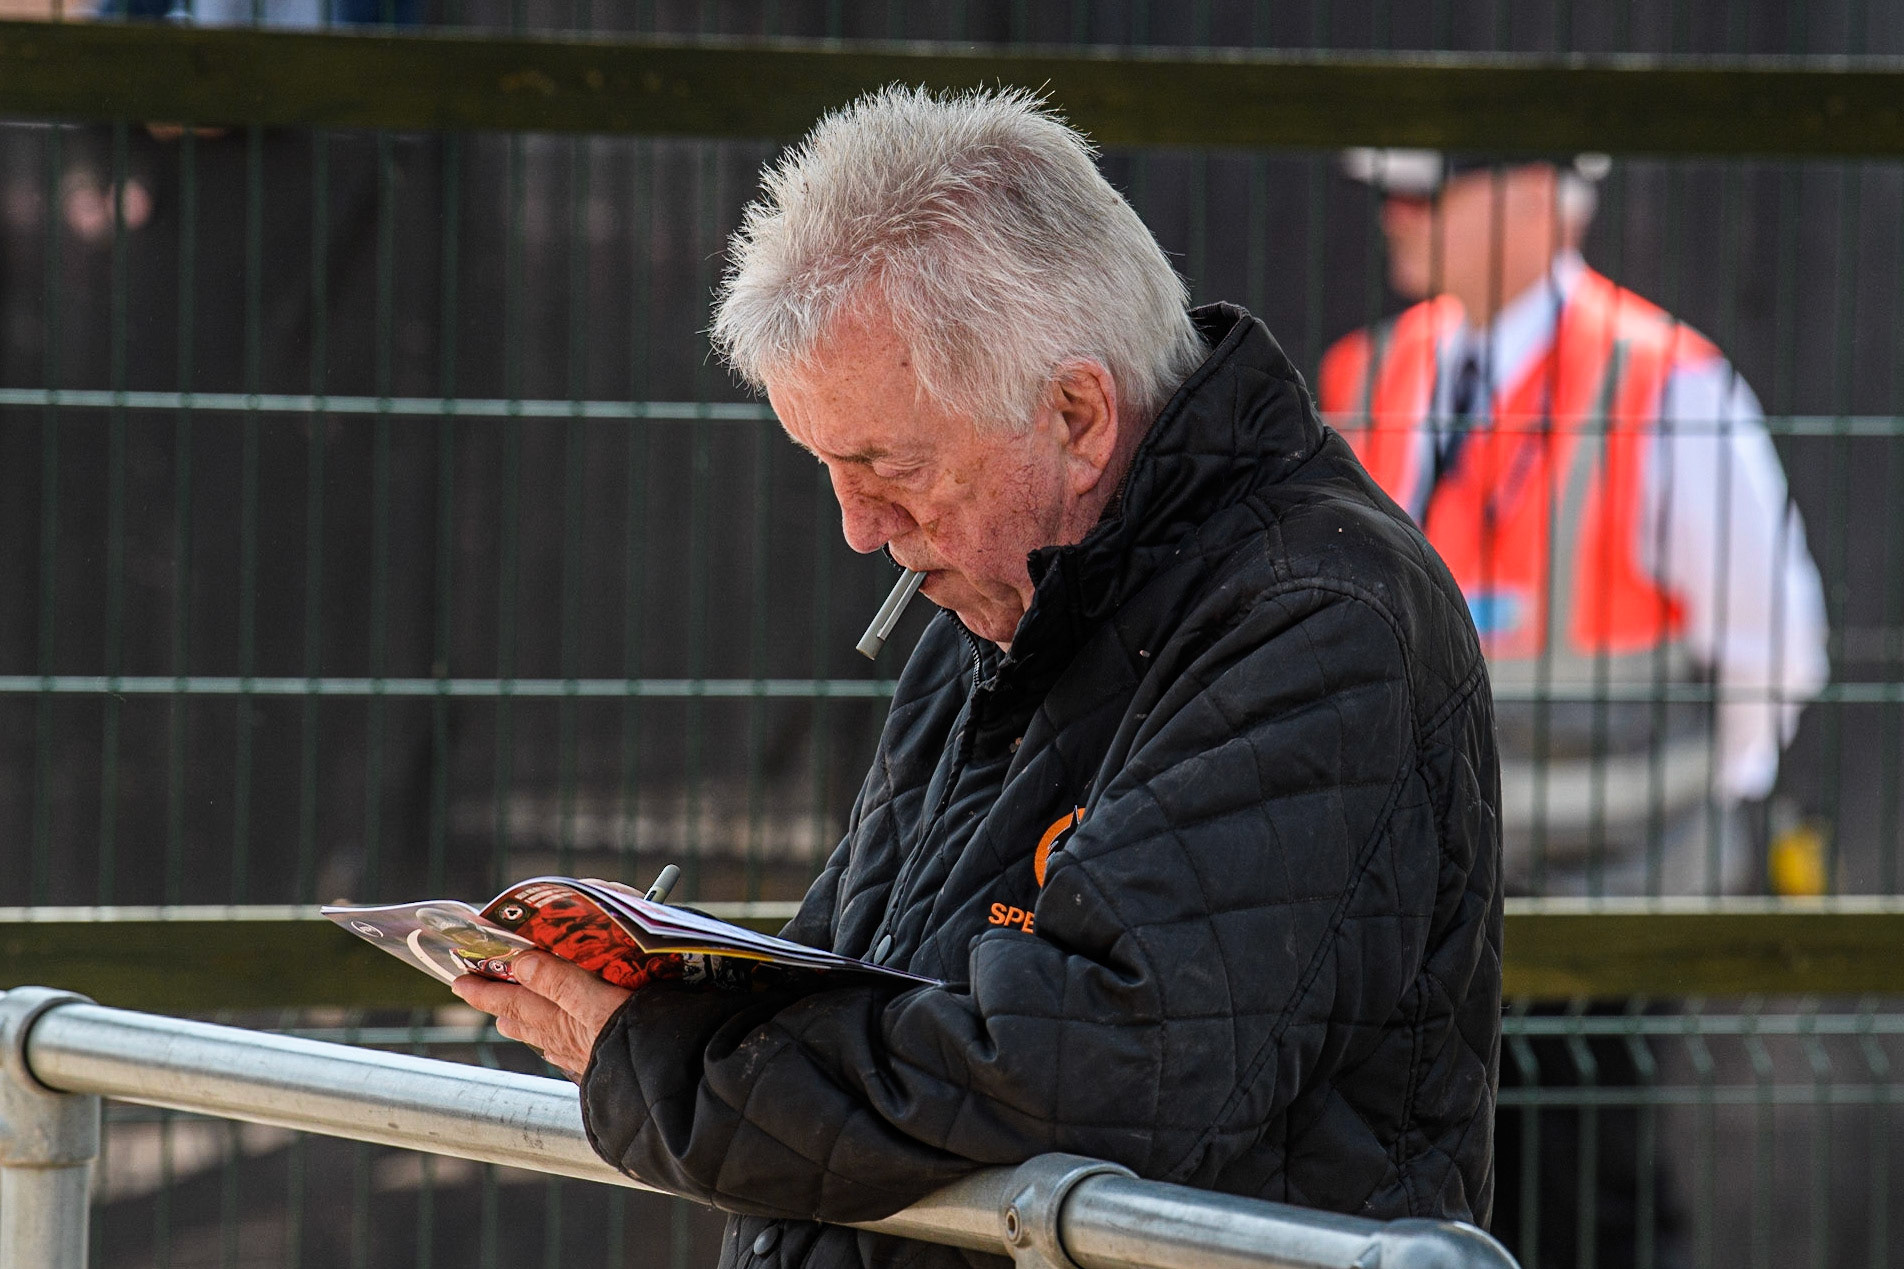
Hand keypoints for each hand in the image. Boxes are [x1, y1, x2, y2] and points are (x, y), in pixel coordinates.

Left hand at [451, 951, 633, 1079]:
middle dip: (501, 1006)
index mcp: (562, 1021)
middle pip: (525, 1020)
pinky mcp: (609, 1072)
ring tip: (509, 1021)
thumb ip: (562, 983)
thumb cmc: (641, 1042)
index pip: (514, 1000)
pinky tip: (562, 1051)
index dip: (487, 990)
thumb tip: (521, 964)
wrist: (671, 1093)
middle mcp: (567, 1043)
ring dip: (526, 1026)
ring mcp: (587, 1059)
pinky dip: (557, 1046)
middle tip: (479, 995)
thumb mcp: (600, 1002)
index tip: (460, 981)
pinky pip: (570, 1055)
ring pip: (545, 1039)